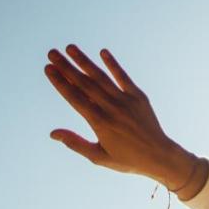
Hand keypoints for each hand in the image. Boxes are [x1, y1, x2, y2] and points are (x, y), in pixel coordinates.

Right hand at [44, 44, 189, 187]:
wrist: (160, 156)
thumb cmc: (128, 160)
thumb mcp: (99, 157)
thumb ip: (76, 143)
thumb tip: (53, 133)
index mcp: (100, 123)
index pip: (75, 98)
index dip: (60, 82)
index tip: (48, 69)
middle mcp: (112, 109)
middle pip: (85, 84)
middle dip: (67, 67)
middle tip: (52, 53)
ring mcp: (126, 101)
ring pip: (102, 77)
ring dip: (85, 61)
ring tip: (70, 48)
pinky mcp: (139, 97)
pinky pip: (124, 78)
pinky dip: (113, 65)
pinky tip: (103, 52)